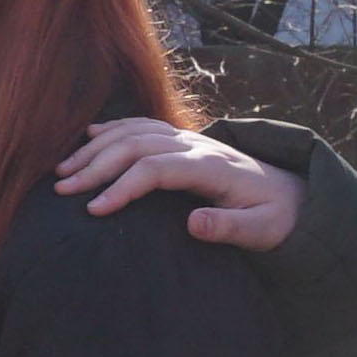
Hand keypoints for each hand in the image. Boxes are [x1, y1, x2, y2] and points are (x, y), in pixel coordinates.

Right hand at [55, 119, 297, 249]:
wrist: (294, 194)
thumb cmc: (275, 217)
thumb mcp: (262, 231)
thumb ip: (229, 227)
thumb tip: (192, 225)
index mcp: (211, 167)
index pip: (155, 169)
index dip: (122, 187)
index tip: (94, 210)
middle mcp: (196, 145)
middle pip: (135, 145)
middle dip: (95, 166)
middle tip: (62, 189)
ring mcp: (189, 139)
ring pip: (133, 132)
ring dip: (96, 149)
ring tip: (63, 171)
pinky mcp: (184, 140)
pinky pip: (142, 125)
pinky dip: (113, 129)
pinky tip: (89, 136)